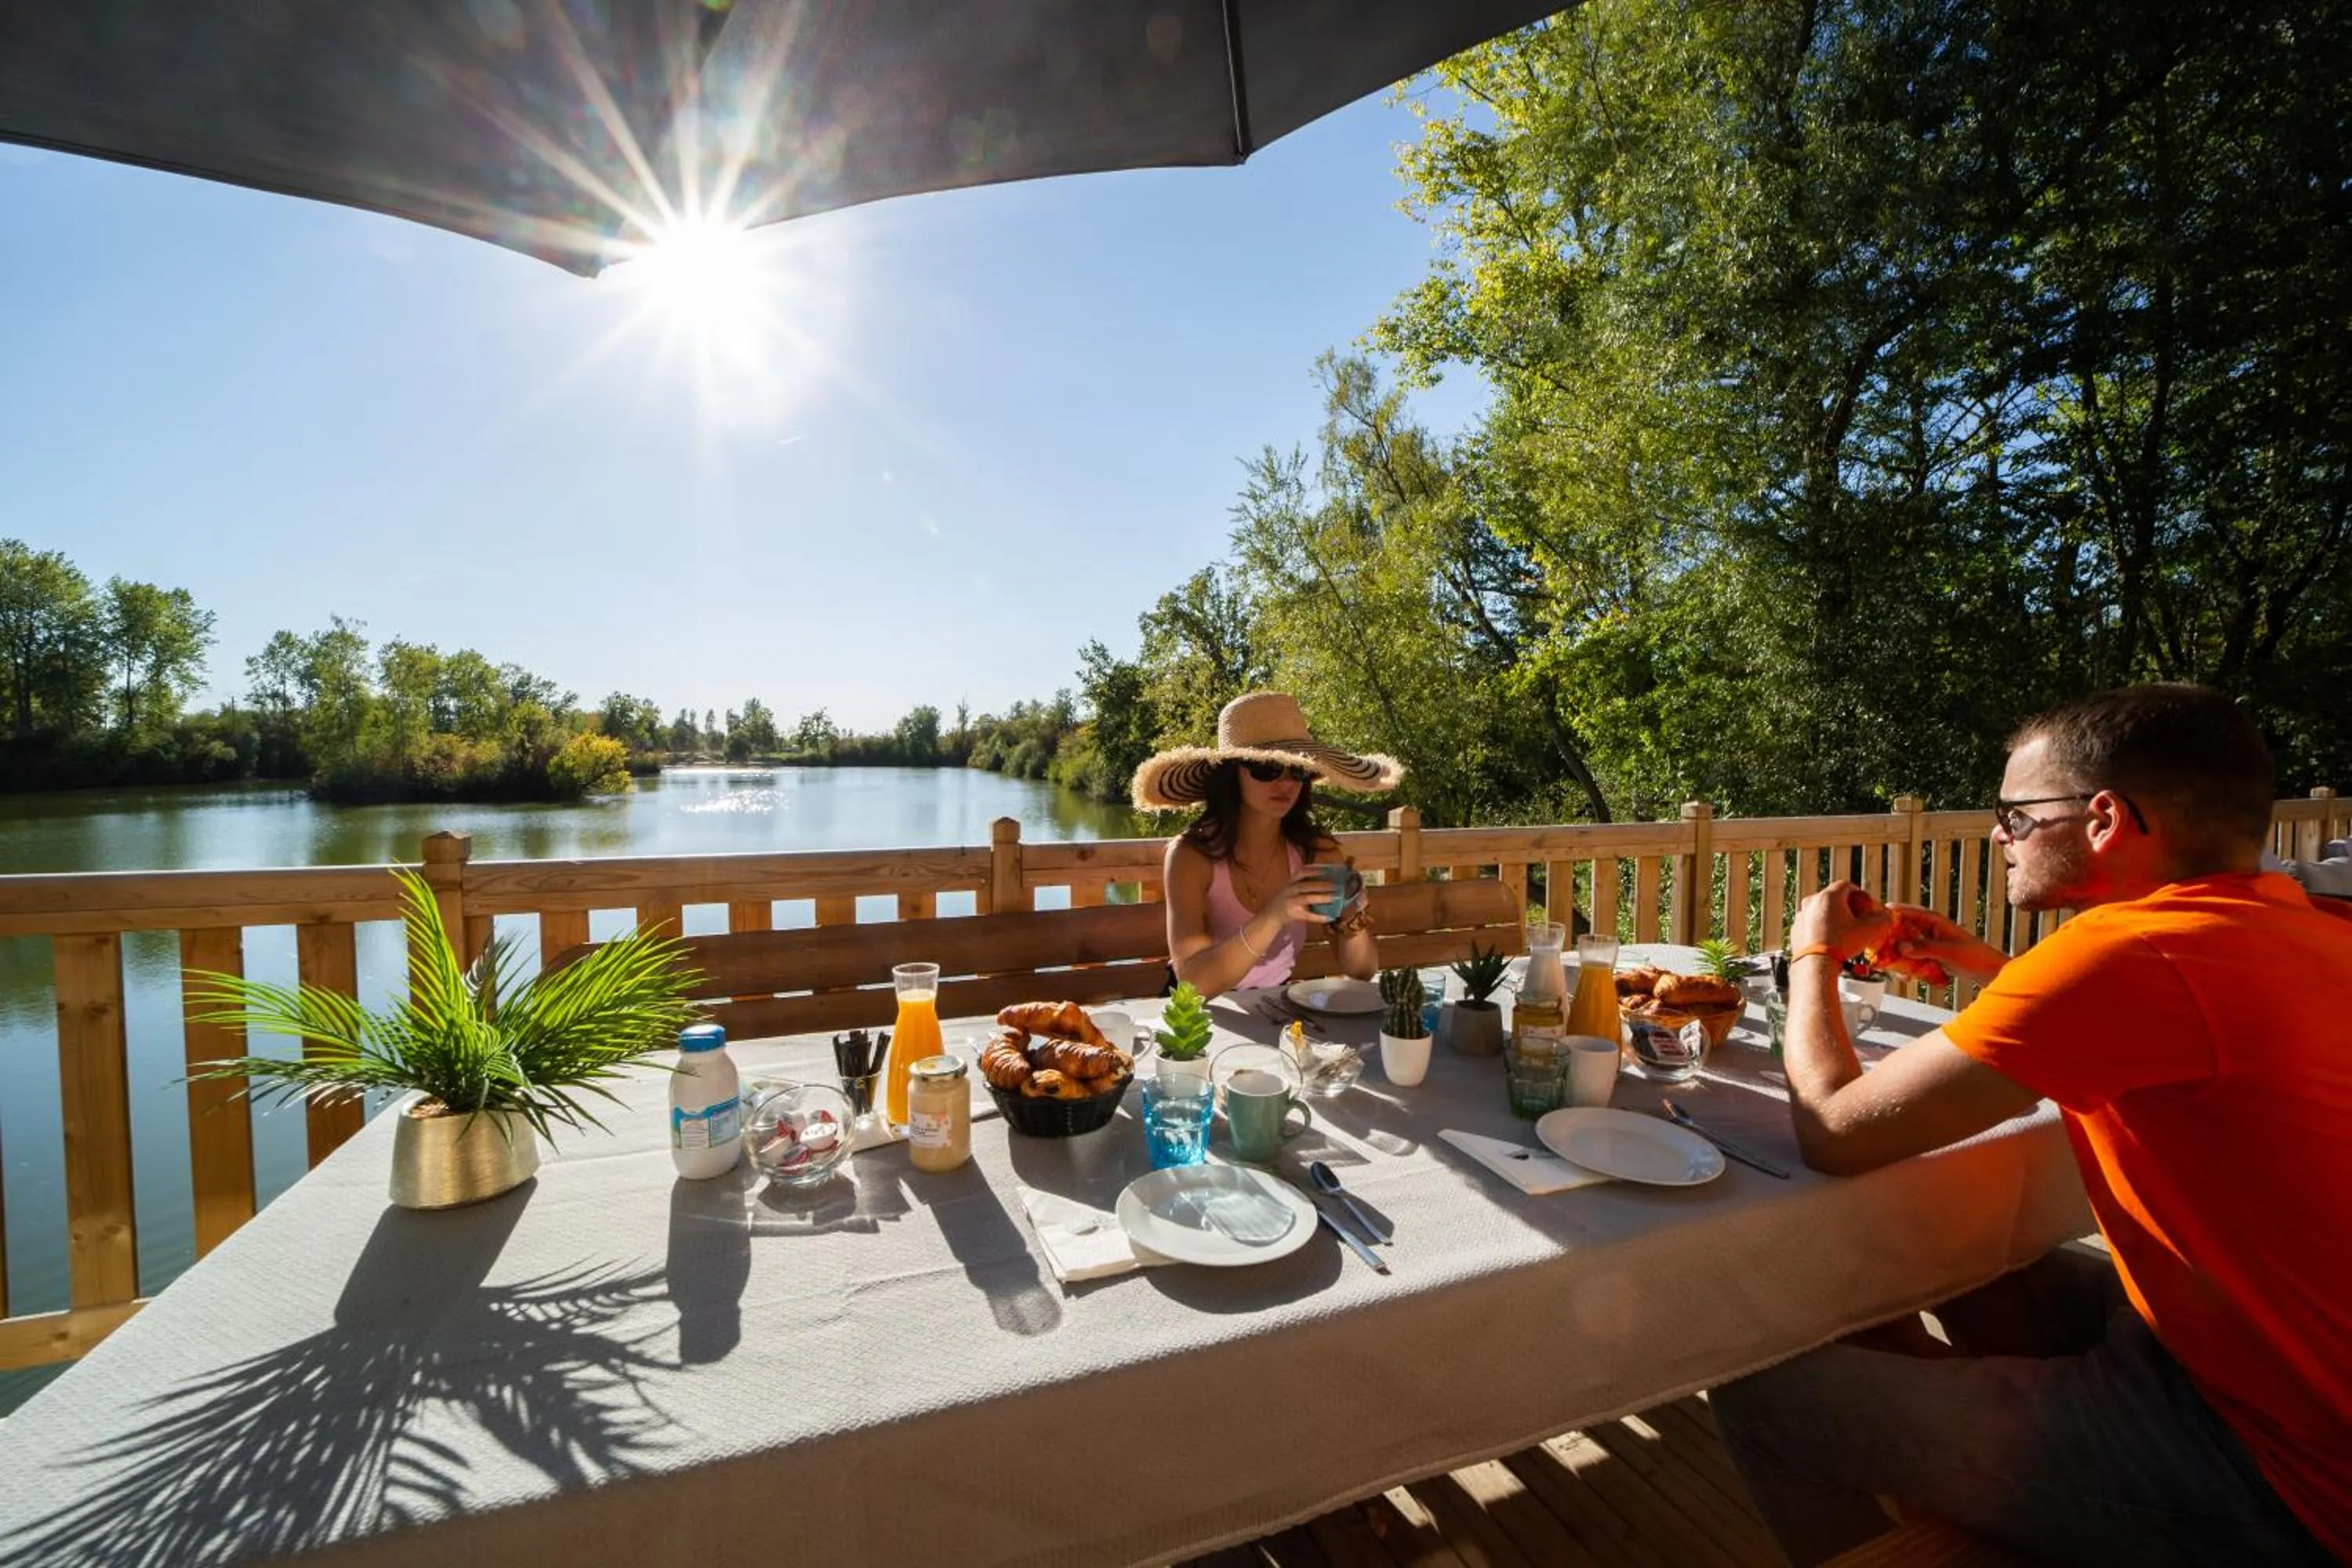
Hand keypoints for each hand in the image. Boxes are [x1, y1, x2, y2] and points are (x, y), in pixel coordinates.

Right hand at [1264, 869, 1339, 925]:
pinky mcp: (1293, 915)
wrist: (1270, 917)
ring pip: (1307, 898)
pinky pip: (1308, 916)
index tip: (1328, 869)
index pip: (1302, 872)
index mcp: (1290, 882)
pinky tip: (1330, 917)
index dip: (1315, 870)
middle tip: (1336, 885)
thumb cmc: (1284, 901)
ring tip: (1335, 897)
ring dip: (1322, 897)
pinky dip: (1319, 917)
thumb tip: (1327, 881)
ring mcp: (1290, 903)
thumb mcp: (1290, 889)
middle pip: (1306, 885)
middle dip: (1322, 884)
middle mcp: (1289, 890)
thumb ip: (1303, 884)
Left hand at [1789, 881, 1890, 963]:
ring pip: (1820, 911)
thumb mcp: (1869, 931)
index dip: (1858, 894)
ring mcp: (1801, 915)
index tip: (1863, 905)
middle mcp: (1811, 901)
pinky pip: (1810, 924)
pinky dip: (1819, 928)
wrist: (1815, 964)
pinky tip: (1828, 941)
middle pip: (1832, 897)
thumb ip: (1882, 920)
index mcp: (1828, 896)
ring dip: (1831, 917)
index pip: (1846, 885)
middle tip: (1855, 919)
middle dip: (1845, 906)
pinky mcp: (1795, 929)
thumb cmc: (1840, 944)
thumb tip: (1887, 916)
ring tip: (1842, 933)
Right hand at [1882, 903, 2008, 982]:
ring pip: (1903, 946)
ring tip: (1892, 969)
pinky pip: (1911, 959)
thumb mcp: (1947, 952)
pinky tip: (1907, 977)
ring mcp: (1927, 942)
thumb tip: (1899, 947)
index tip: (1870, 923)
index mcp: (1932, 920)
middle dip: (1888, 941)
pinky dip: (1907, 967)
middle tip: (1875, 952)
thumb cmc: (1973, 956)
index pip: (1903, 911)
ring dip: (1897, 957)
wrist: (1988, 971)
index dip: (1886, 915)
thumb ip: (1923, 948)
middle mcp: (1926, 928)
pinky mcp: (1928, 955)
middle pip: (1899, 930)